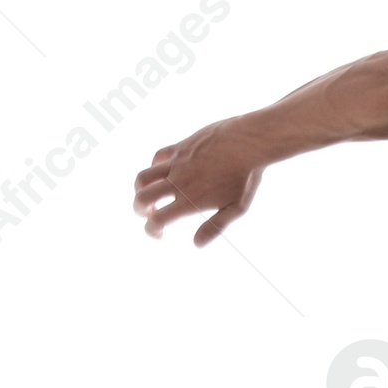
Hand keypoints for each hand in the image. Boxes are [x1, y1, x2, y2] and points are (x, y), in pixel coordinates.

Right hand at [132, 118, 264, 244]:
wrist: (248, 142)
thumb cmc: (246, 178)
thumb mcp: (236, 208)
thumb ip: (215, 227)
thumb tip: (196, 244)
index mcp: (190, 200)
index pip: (157, 220)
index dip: (151, 230)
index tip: (159, 233)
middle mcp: (178, 181)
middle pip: (142, 198)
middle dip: (139, 210)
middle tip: (148, 214)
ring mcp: (177, 163)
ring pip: (144, 177)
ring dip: (140, 189)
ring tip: (150, 194)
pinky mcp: (180, 147)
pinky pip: (158, 156)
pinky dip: (155, 167)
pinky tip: (164, 172)